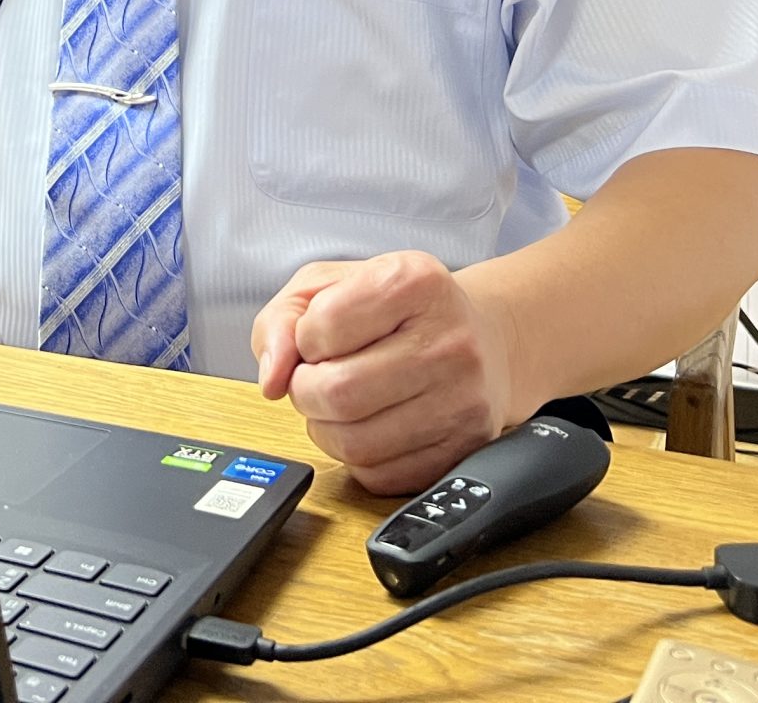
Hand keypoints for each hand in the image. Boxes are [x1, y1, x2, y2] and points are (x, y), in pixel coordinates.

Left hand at [250, 251, 518, 495]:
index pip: (321, 327)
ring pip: (355, 442)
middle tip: (317, 379)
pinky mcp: (465, 448)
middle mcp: (448, 339)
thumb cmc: (399, 310)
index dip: (302, 339)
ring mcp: (463, 399)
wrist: (486, 338)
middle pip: (337, 391)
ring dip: (327, 428)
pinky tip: (371, 425)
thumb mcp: (333, 285)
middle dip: (306, 391)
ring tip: (340, 404)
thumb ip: (283, 318)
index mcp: (414, 281)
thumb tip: (271, 377)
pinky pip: (380, 475)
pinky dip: (358, 457)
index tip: (318, 337)